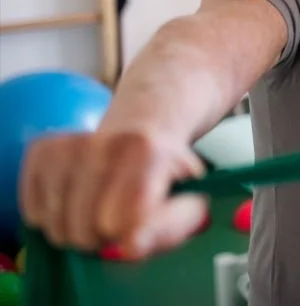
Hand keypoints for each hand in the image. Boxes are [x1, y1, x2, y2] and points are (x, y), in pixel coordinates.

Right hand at [18, 129, 207, 258]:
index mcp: (146, 150)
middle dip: (102, 237)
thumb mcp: (186, 201)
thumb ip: (168, 228)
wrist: (143, 132)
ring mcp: (67, 143)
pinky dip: (54, 218)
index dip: (130, 234)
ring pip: (55, 226)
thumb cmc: (166, 177)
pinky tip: (77, 198)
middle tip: (120, 216)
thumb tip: (131, 246)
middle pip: (84, 230)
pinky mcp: (40, 150)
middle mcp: (103, 140)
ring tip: (100, 207)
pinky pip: (34, 214)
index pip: (120, 222)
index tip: (141, 222)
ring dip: (77, 229)